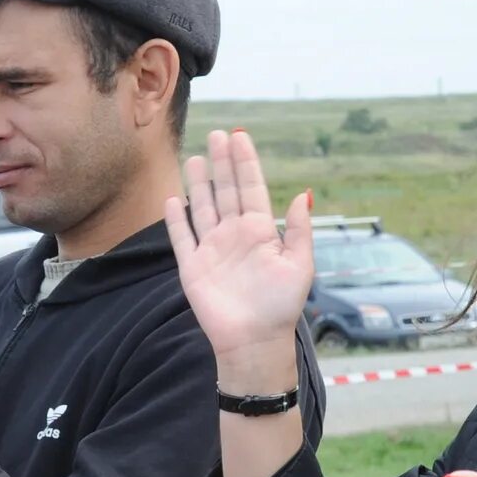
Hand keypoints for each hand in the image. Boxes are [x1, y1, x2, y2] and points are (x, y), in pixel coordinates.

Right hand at [165, 130, 312, 368]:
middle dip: (222, 163)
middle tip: (217, 134)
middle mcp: (235, 235)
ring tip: (195, 158)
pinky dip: (176, 220)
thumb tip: (303, 195)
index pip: (251, 188)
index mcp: (261, 232)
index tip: (240, 136)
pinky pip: (182, 238)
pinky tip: (173, 200)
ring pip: (203, 208)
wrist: (254, 342)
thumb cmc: (281, 306)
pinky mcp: (193, 268)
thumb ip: (300, 230)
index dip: (245, 162)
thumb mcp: (300, 265)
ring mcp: (213, 250)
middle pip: (226, 191)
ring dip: (199, 184)